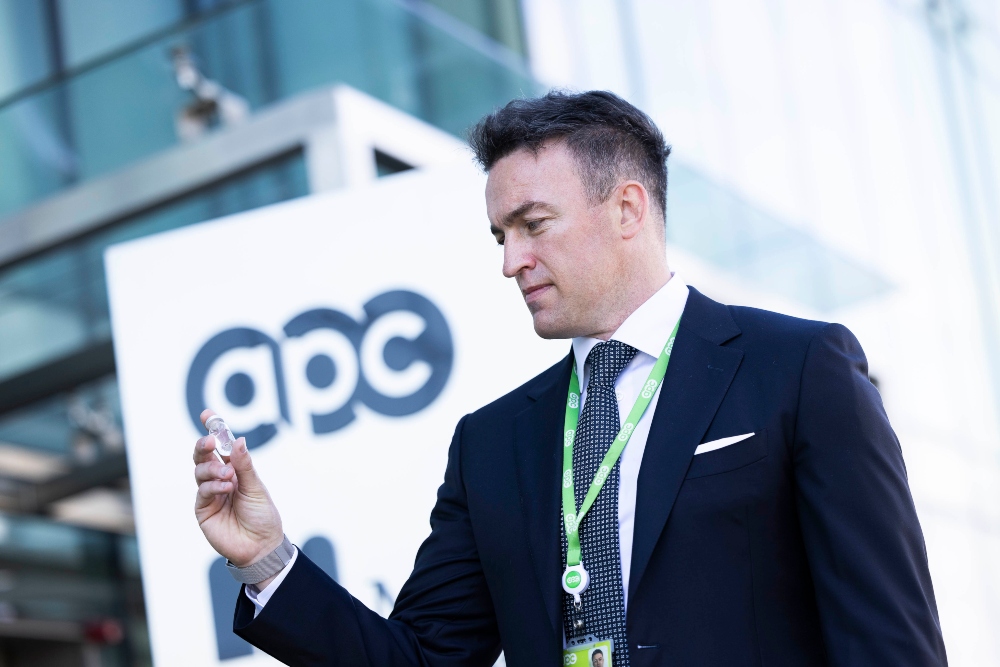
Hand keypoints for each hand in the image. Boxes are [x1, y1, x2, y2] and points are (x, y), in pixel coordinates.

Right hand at [193, 409, 283, 578]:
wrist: (261, 546)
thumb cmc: (262, 516)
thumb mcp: (256, 487)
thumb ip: (244, 466)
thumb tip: (237, 440)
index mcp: (234, 470)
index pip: (221, 446)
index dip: (213, 429)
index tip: (207, 414)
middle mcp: (219, 479)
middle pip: (203, 456)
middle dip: (204, 445)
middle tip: (211, 442)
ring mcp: (210, 494)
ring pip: (200, 471)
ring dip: (213, 469)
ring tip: (229, 476)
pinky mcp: (203, 510)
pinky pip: (202, 491)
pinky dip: (212, 486)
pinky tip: (225, 488)